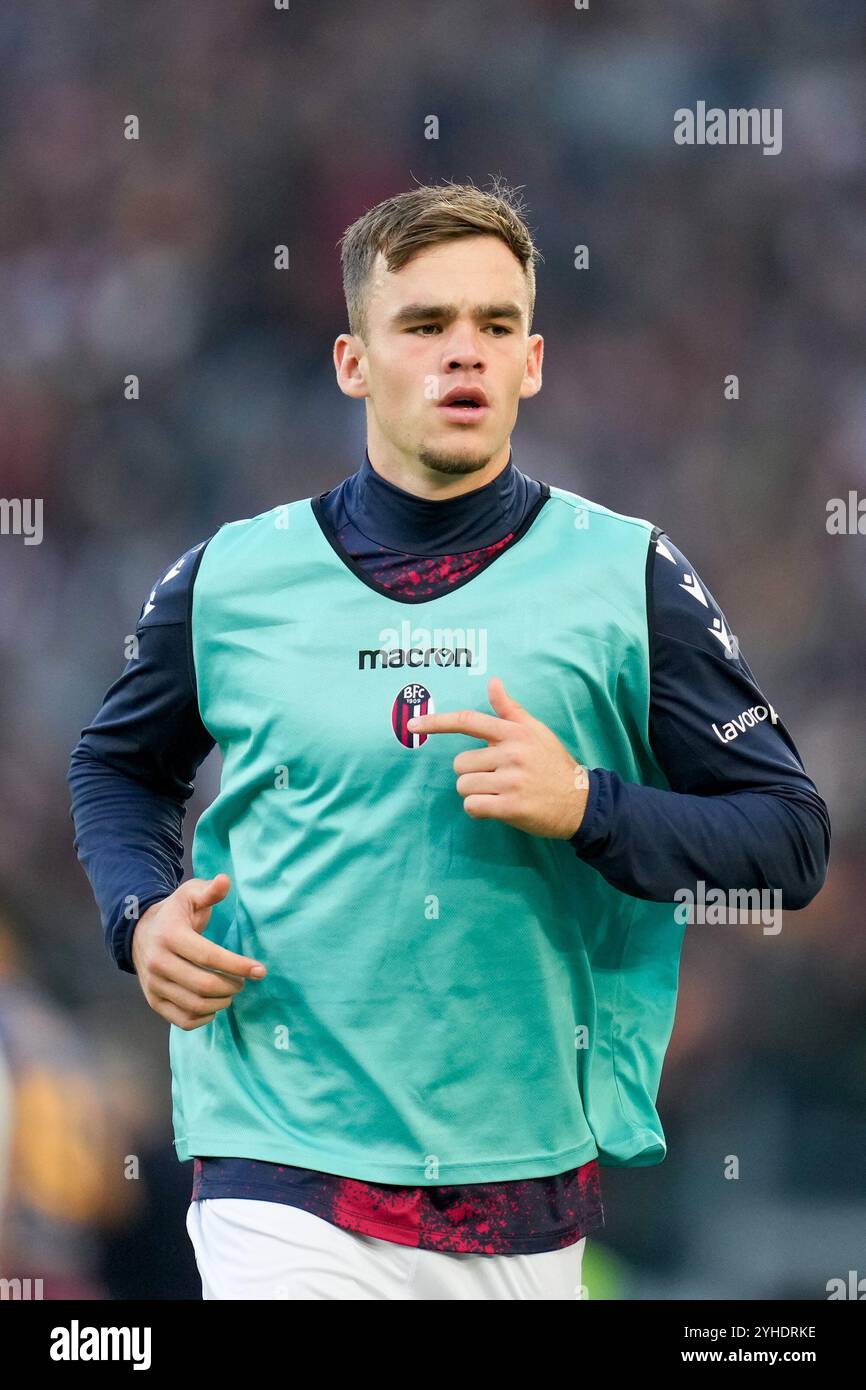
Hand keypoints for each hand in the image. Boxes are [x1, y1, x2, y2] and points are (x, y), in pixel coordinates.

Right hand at [131, 873, 266, 1029]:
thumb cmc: (175, 914)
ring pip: (194, 1005)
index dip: (237, 965)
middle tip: (243, 982)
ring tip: (231, 991)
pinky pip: (182, 1020)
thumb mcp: (190, 895)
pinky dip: (204, 1018)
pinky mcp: (153, 1002)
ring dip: (221, 1002)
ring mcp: (153, 985)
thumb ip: (210, 891)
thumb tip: (225, 880)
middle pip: (203, 984)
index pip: (208, 956)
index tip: (260, 970)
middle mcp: (158, 962)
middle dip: (232, 986)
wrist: (140, 933)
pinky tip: (215, 1005)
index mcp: (170, 935)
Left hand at [406, 676, 589, 838]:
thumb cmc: (552, 764)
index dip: (437, 722)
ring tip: (500, 792)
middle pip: (460, 763)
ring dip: (476, 793)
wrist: (580, 801)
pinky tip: (498, 808)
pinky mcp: (511, 806)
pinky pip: (472, 806)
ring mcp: (511, 780)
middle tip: (498, 777)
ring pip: (464, 786)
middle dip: (472, 773)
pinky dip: (479, 810)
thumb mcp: (535, 731)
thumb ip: (510, 709)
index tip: (412, 724)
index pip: (468, 721)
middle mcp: (511, 753)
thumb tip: (492, 682)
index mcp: (514, 732)